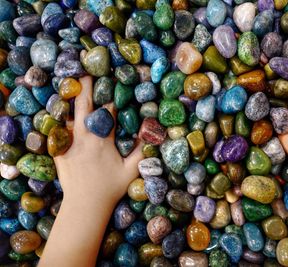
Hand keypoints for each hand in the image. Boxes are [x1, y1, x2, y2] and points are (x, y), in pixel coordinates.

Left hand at [54, 76, 143, 205]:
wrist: (85, 204)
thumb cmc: (110, 188)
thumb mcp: (131, 171)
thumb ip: (140, 152)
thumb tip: (147, 135)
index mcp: (101, 140)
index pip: (105, 111)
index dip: (109, 99)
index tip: (111, 87)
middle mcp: (83, 137)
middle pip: (83, 105)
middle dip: (85, 87)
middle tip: (87, 73)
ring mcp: (68, 143)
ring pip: (67, 115)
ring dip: (71, 101)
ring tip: (72, 88)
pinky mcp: (58, 151)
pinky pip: (57, 130)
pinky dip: (60, 119)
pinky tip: (61, 112)